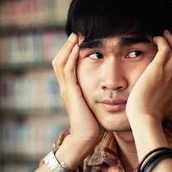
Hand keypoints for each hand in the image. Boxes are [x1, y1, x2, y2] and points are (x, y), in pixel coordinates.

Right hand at [52, 33, 103, 153]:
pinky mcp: (70, 93)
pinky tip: (76, 49)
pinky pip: (67, 71)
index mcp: (70, 89)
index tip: (80, 40)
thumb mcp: (96, 104)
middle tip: (75, 33)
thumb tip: (111, 85)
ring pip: (61, 63)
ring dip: (68, 48)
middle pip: (59, 60)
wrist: (86, 138)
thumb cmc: (94, 124)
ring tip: (75, 36)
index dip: (70, 51)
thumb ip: (99, 93)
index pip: (66, 65)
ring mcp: (66, 90)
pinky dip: (70, 59)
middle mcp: (65, 87)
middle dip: (67, 46)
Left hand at [125, 30, 171, 123]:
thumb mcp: (166, 111)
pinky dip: (162, 40)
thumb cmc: (150, 119)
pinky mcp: (158, 69)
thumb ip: (168, 105)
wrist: (145, 120)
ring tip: (162, 35)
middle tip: (168, 38)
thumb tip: (168, 106)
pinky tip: (154, 40)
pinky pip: (165, 47)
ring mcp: (169, 73)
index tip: (171, 49)